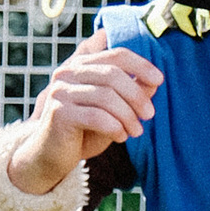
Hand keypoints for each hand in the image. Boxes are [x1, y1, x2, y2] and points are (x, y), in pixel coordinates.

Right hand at [10, 38, 162, 195]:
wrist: (50, 155)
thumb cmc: (84, 130)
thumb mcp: (112, 110)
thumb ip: (130, 92)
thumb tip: (154, 81)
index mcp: (81, 65)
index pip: (116, 55)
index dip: (141, 65)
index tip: (159, 80)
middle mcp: (67, 73)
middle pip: (113, 75)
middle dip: (137, 96)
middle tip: (149, 115)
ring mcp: (60, 91)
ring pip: (106, 96)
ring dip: (128, 116)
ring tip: (136, 131)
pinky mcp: (59, 113)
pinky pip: (97, 116)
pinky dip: (115, 127)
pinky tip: (120, 137)